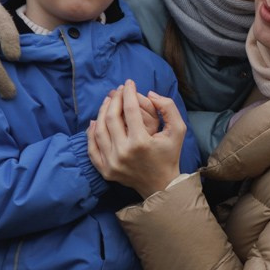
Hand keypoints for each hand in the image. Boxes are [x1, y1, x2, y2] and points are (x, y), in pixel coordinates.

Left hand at [88, 80, 187, 195]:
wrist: (161, 185)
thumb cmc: (169, 155)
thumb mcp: (178, 130)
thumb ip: (168, 108)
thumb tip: (150, 93)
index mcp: (141, 142)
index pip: (129, 110)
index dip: (128, 93)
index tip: (129, 83)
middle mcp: (123, 153)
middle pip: (111, 118)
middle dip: (114, 99)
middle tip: (118, 90)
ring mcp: (112, 163)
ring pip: (99, 130)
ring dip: (102, 112)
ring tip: (108, 101)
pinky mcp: (105, 170)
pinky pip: (92, 148)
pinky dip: (91, 133)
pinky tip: (95, 121)